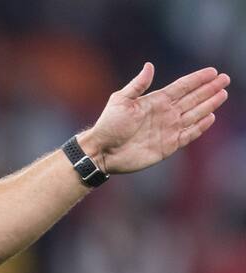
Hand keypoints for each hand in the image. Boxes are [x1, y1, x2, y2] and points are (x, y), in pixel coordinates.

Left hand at [79, 63, 229, 174]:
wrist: (101, 151)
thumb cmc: (108, 125)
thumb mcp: (121, 101)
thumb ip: (137, 85)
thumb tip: (149, 66)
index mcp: (155, 101)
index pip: (182, 87)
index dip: (197, 79)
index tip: (213, 71)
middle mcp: (165, 113)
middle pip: (193, 98)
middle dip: (209, 89)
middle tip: (225, 79)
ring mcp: (167, 129)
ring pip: (194, 114)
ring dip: (209, 104)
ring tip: (222, 94)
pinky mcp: (168, 145)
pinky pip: (188, 134)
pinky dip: (200, 127)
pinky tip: (210, 117)